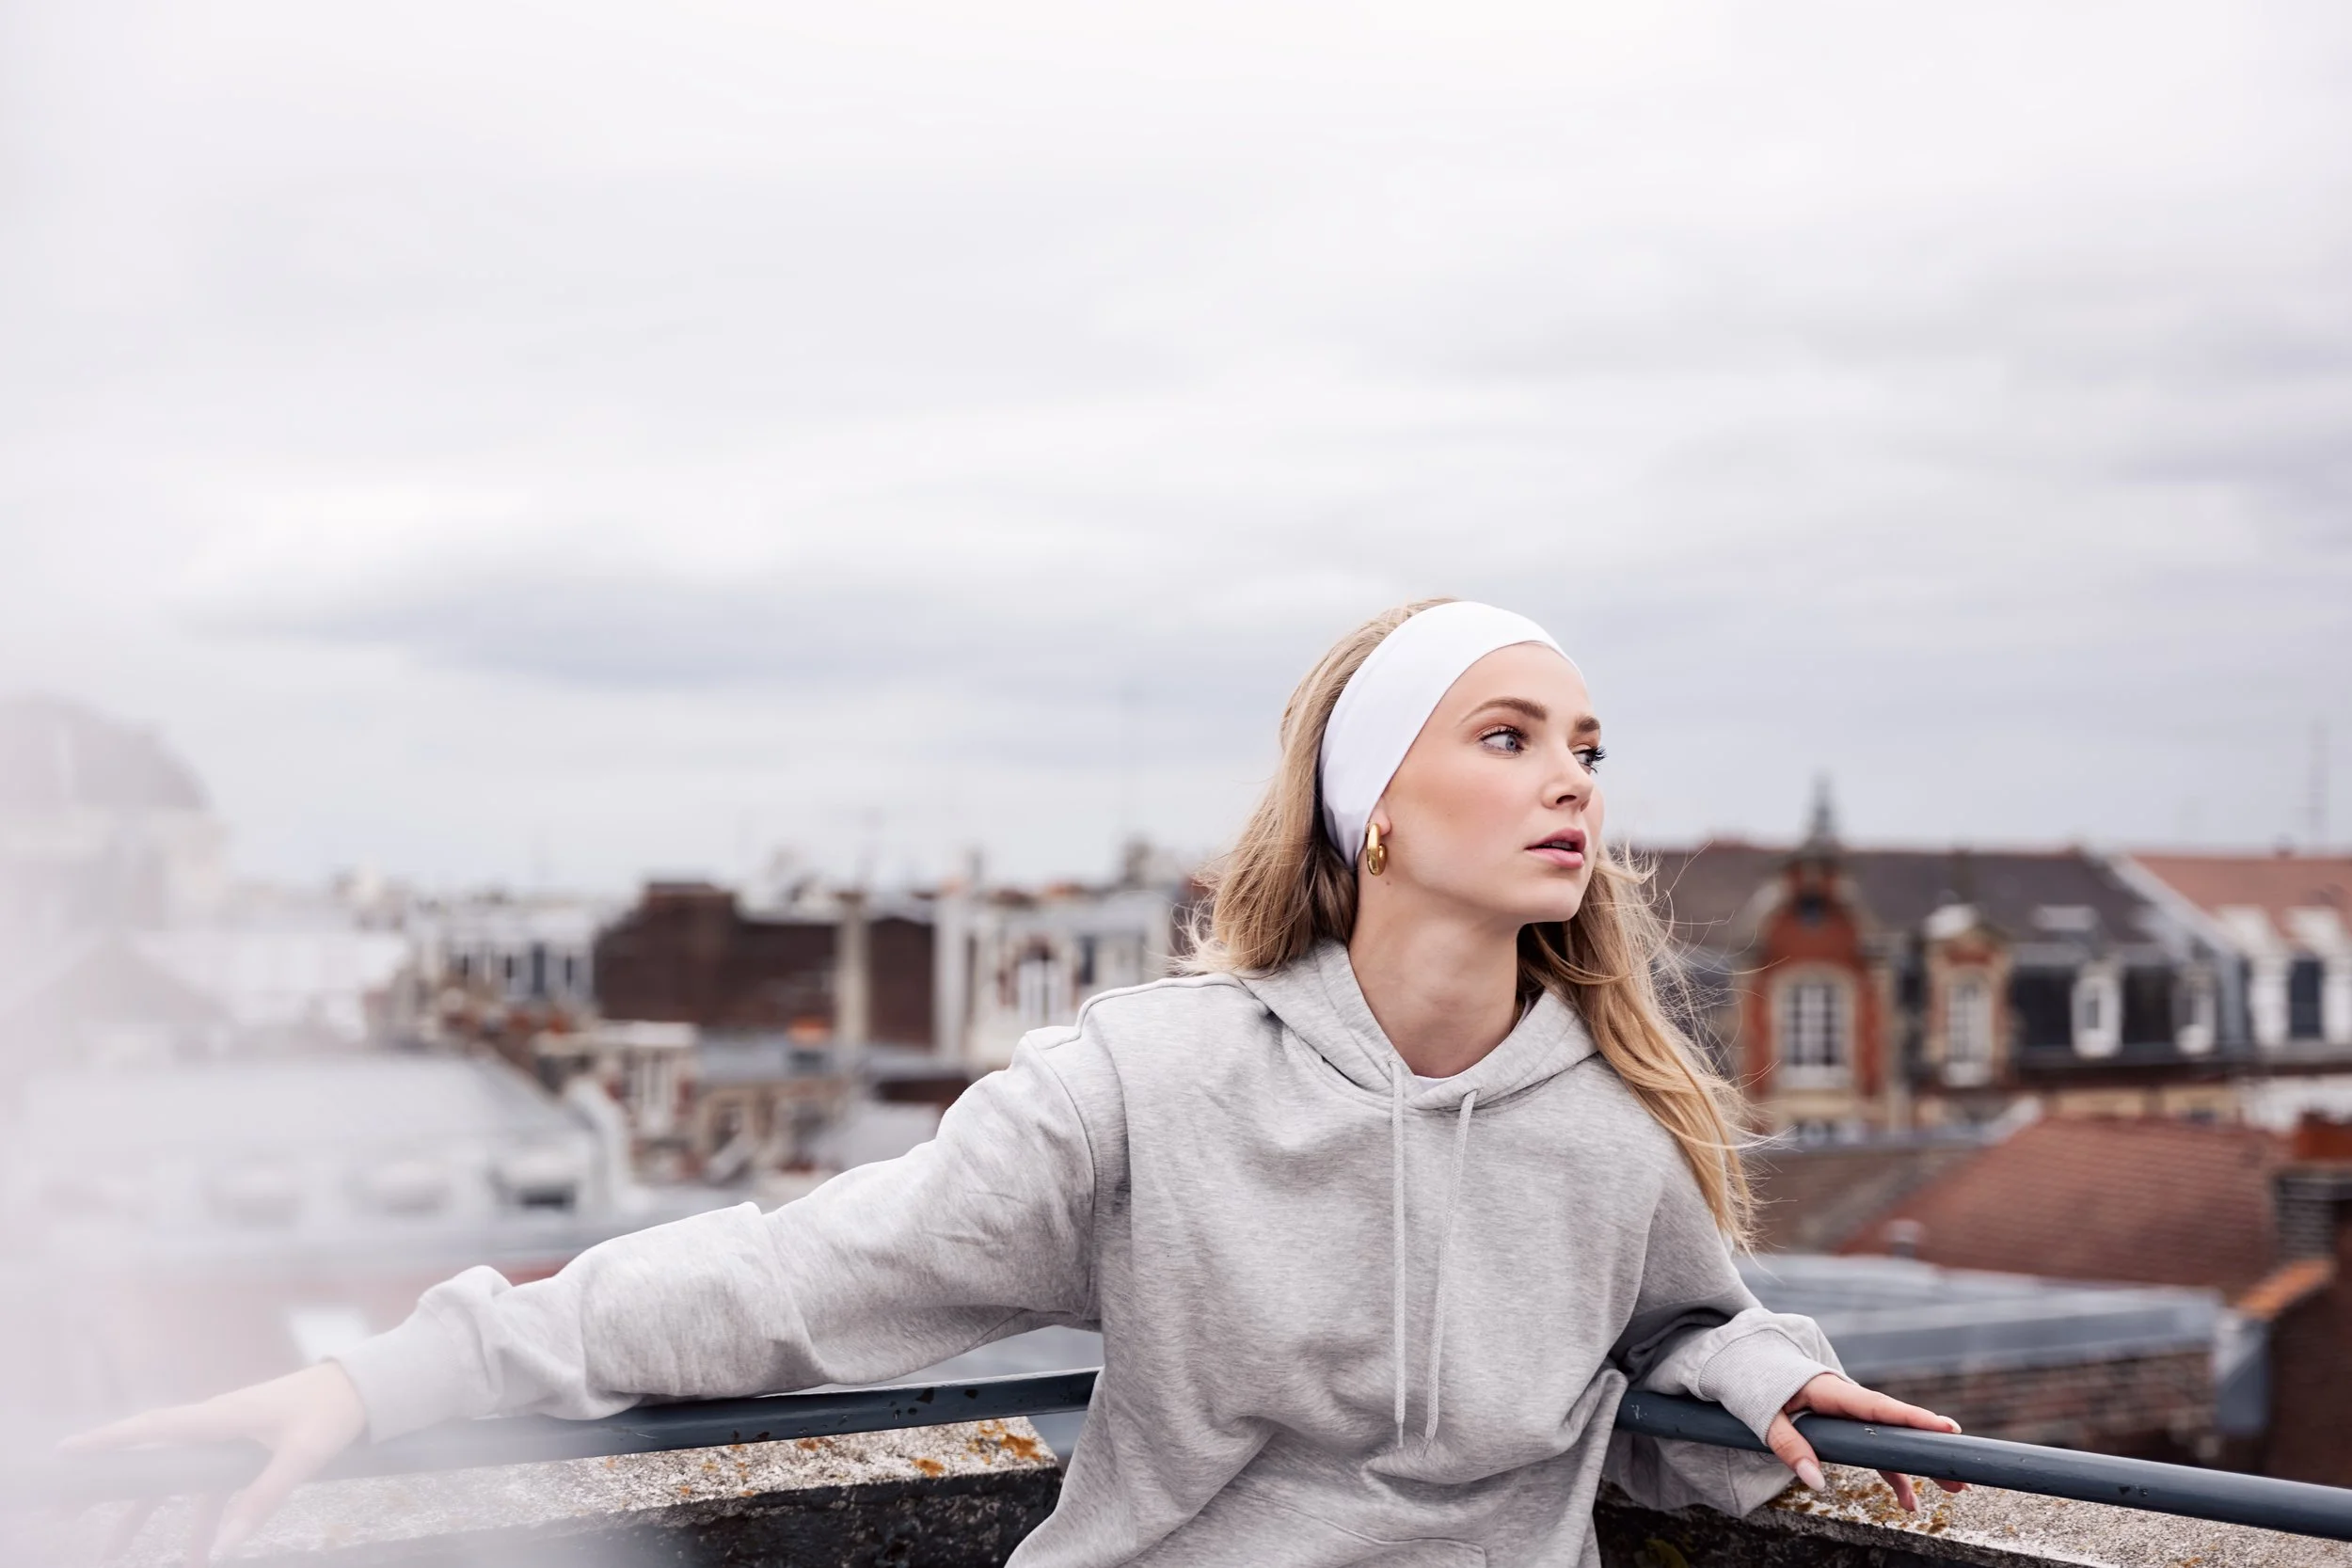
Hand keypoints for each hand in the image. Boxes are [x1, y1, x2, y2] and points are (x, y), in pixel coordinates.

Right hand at [57, 1361, 368, 1563]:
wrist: (367, 1387)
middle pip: (151, 1460)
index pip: (153, 1428)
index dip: (108, 1441)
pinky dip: (202, 1521)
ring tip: (114, 1553)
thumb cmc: (334, 1411)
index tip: (65, 1454)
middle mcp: (217, 1425)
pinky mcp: (248, 1450)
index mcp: (222, 1416)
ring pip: (178, 1482)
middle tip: (62, 1514)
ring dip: (149, 1515)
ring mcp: (230, 1438)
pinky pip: (213, 1489)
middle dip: (109, 1488)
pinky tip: (200, 1554)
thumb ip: (261, 1501)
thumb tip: (223, 1552)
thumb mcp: (302, 1456)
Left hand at [1766, 1372, 1967, 1513]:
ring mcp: (1855, 1416)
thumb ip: (1789, 1446)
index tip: (1945, 1428)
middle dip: (1929, 1450)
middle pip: (1896, 1427)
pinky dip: (1894, 1474)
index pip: (1878, 1406)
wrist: (1755, 1365)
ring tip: (1954, 1490)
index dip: (1912, 1417)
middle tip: (1960, 1473)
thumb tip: (1816, 1481)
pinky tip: (1909, 1502)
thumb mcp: (1766, 1416)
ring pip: (1894, 1441)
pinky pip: (1879, 1450)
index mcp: (1833, 1391)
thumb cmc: (1760, 1386)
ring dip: (1920, 1466)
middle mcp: (1851, 1401)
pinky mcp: (1852, 1428)